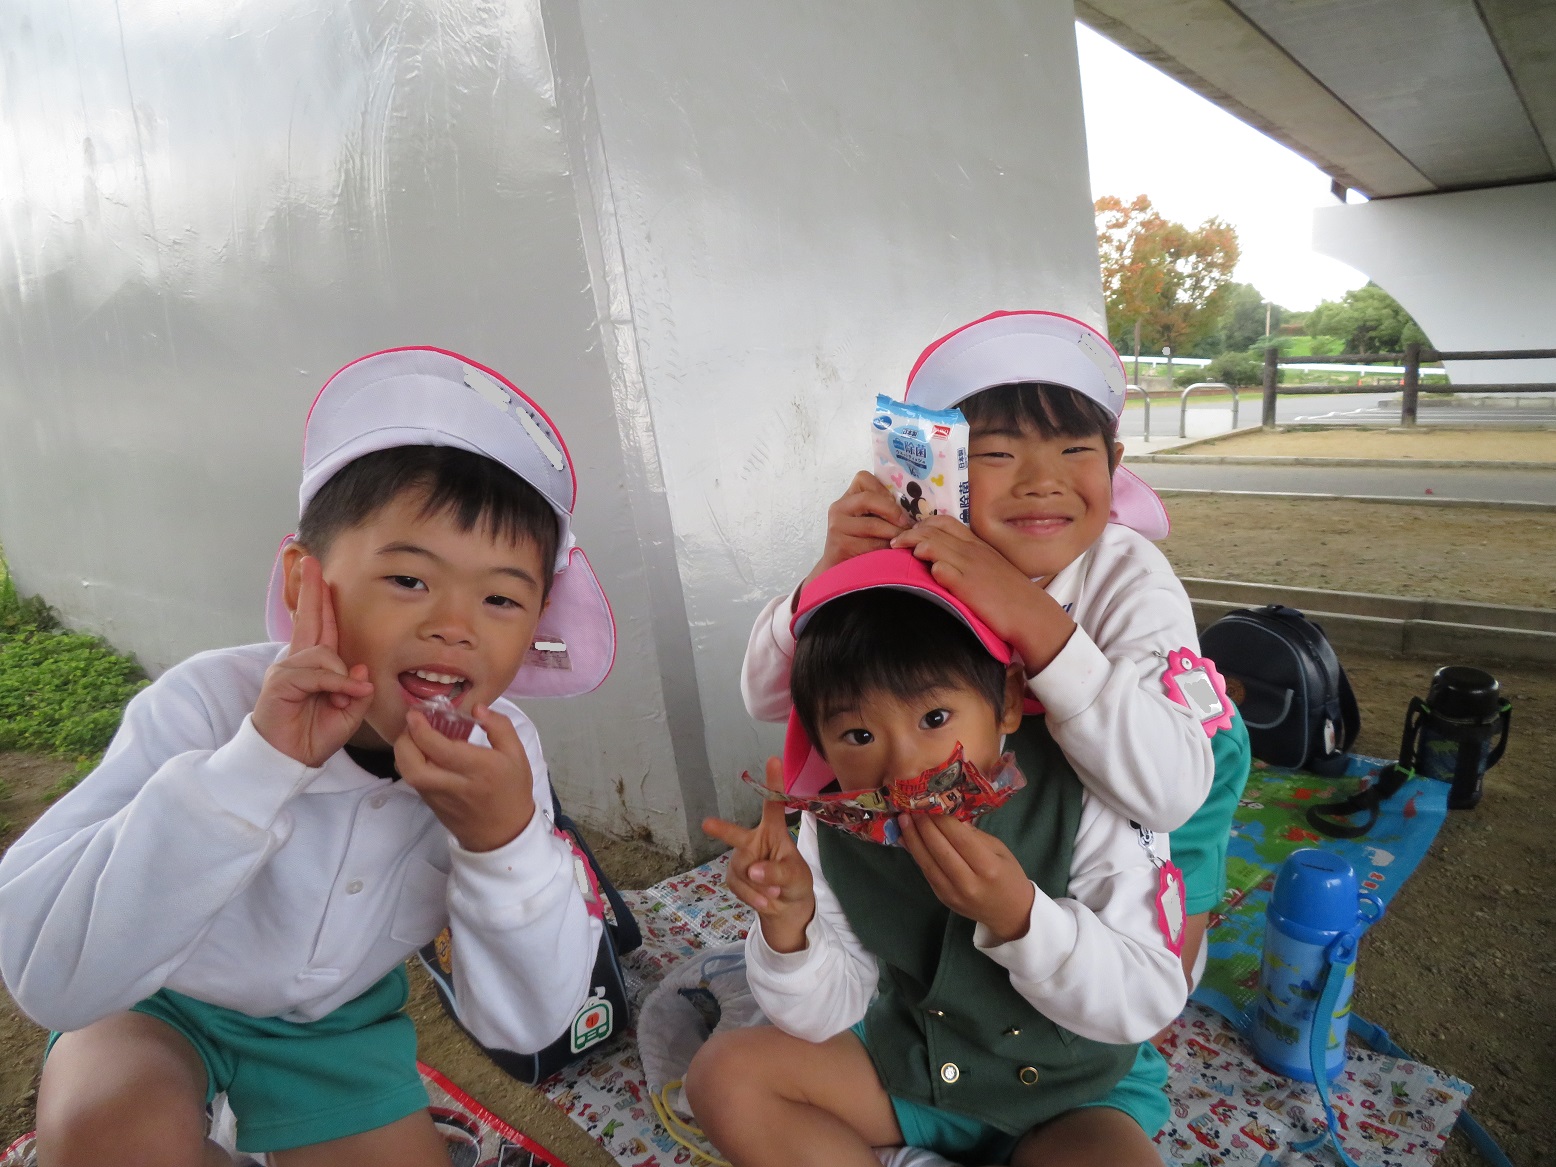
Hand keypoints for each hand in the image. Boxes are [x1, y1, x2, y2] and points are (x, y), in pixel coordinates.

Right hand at [253, 555, 374, 765]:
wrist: (290, 759)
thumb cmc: (316, 734)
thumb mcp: (349, 711)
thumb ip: (357, 688)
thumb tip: (359, 666)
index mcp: (316, 665)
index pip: (321, 626)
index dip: (321, 601)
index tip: (320, 575)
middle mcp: (299, 661)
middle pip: (308, 618)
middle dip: (310, 590)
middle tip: (310, 561)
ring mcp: (287, 669)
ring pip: (324, 654)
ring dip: (341, 678)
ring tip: (343, 701)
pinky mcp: (281, 682)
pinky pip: (316, 673)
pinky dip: (334, 685)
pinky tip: (340, 698)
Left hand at [396, 705, 536, 851]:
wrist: (504, 833)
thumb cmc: (512, 789)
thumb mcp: (517, 754)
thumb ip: (499, 726)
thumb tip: (476, 708)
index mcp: (480, 769)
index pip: (441, 749)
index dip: (422, 729)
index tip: (416, 713)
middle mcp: (455, 784)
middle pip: (414, 764)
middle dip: (405, 739)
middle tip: (411, 722)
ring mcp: (439, 796)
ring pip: (408, 773)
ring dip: (403, 750)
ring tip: (412, 734)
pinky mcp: (431, 804)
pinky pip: (412, 780)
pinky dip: (408, 761)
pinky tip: (419, 750)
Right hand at [703, 757, 815, 952]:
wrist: (786, 908)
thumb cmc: (795, 882)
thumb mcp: (796, 877)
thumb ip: (779, 872)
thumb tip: (754, 870)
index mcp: (774, 831)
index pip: (774, 805)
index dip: (774, 783)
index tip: (774, 759)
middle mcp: (754, 840)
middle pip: (736, 835)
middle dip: (721, 830)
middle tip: (706, 824)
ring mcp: (741, 858)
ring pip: (742, 870)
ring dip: (759, 887)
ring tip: (774, 894)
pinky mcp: (733, 876)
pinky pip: (739, 886)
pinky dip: (753, 897)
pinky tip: (764, 900)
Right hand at [803, 472, 910, 587]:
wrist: (841, 571)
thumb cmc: (863, 544)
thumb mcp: (871, 521)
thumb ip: (884, 509)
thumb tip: (915, 506)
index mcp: (848, 498)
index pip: (863, 478)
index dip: (883, 489)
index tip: (897, 505)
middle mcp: (838, 509)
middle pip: (869, 499)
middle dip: (893, 512)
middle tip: (907, 525)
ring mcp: (837, 527)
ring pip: (873, 524)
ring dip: (894, 533)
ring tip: (904, 541)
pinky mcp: (840, 545)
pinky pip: (871, 545)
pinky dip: (887, 549)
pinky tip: (893, 554)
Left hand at [891, 516, 1073, 670]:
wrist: (1032, 615)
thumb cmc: (1013, 596)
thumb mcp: (993, 569)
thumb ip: (972, 560)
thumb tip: (947, 561)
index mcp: (978, 545)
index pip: (945, 522)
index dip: (923, 524)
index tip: (910, 533)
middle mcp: (973, 551)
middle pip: (933, 530)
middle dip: (909, 533)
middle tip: (893, 542)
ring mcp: (970, 567)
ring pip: (934, 544)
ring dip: (914, 545)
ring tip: (898, 551)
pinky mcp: (968, 586)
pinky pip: (944, 569)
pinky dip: (931, 566)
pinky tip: (924, 570)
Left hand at [897, 813, 1035, 944]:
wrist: (1010, 913)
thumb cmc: (1009, 876)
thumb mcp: (1000, 850)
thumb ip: (975, 835)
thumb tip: (949, 816)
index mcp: (989, 867)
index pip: (960, 839)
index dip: (943, 820)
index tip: (932, 802)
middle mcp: (969, 883)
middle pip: (940, 850)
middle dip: (924, 826)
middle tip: (913, 806)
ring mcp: (953, 893)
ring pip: (928, 863)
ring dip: (913, 839)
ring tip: (904, 820)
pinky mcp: (943, 898)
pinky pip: (926, 872)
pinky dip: (916, 854)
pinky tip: (907, 839)